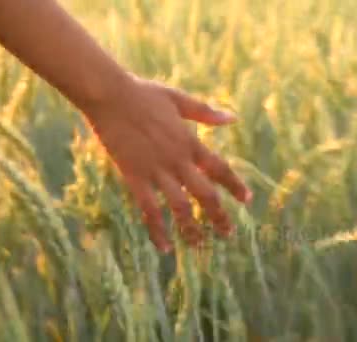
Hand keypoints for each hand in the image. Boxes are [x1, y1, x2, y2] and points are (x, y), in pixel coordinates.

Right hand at [83, 74, 251, 252]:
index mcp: (190, 142)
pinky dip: (158, 230)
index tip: (247, 200)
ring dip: (192, 228)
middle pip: (205, 194)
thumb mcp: (178, 99)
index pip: (219, 168)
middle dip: (218, 215)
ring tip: (200, 246)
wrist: (109, 95)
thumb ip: (205, 112)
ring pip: (180, 207)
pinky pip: (148, 210)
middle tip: (228, 233)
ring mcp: (156, 170)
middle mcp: (177, 160)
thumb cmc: (143, 93)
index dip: (235, 185)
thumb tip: (233, 118)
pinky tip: (165, 247)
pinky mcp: (134, 177)